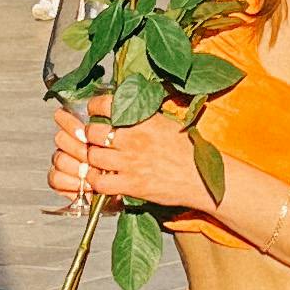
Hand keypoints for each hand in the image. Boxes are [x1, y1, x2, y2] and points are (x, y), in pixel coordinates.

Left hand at [51, 100, 213, 216]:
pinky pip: (100, 182)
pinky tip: (100, 176)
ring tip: (94, 155)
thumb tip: (126, 107)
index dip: (94, 106)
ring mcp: (131, 163)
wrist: (201, 177)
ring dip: (90, 156)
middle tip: (90, 135)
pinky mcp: (131, 185)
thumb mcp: (167, 123)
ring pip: (93, 156)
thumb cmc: (187, 150)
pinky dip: (95, 180)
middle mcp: (134, 139)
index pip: (107, 105)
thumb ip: (144, 116)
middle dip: (88, 133)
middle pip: (94, 132)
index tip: (93, 108)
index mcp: (144, 119)